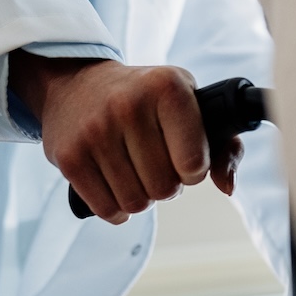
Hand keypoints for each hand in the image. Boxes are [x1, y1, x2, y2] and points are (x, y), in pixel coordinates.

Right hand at [10, 52, 207, 224]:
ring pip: (136, 203)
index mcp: (168, 88)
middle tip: (156, 165)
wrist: (77, 85)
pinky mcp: (70, 156)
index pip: (194, 163)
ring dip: (142, 197)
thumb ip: (223, 145)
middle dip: (167, 185)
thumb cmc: (146, 100)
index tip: (185, 158)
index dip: (194, 171)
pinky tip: (116, 185)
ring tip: (136, 172)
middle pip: (164, 188)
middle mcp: (129, 105)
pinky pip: (107, 209)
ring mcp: (95, 131)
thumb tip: (226, 187)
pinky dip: (117, 209)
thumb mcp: (189, 104)